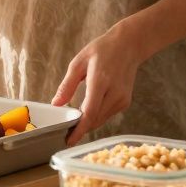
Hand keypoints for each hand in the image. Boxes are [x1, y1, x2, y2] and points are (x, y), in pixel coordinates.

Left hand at [51, 24, 147, 144]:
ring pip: (101, 120)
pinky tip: (88, 111)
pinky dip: (96, 116)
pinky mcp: (125, 102)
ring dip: (88, 123)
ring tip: (74, 123)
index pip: (90, 112)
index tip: (69, 140)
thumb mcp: (79, 63)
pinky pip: (107, 115)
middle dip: (80, 129)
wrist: (129, 46)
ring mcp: (122, 99)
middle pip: (95, 120)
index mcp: (100, 81)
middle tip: (65, 133)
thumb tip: (56, 104)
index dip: (79, 129)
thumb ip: (67, 85)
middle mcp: (114, 93)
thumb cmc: (102, 50)